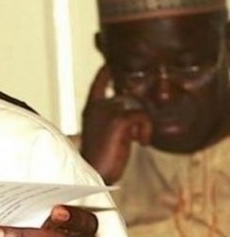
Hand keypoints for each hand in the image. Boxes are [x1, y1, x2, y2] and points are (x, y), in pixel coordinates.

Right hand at [80, 65, 151, 183]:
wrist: (95, 172)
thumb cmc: (102, 158)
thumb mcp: (106, 134)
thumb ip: (114, 119)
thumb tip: (135, 110)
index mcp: (90, 110)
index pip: (98, 84)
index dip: (104, 73)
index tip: (108, 65)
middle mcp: (97, 107)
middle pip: (129, 98)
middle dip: (138, 115)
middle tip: (136, 137)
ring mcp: (106, 111)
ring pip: (138, 107)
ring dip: (144, 125)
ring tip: (138, 141)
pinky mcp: (118, 119)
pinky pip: (143, 116)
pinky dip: (147, 130)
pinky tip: (142, 143)